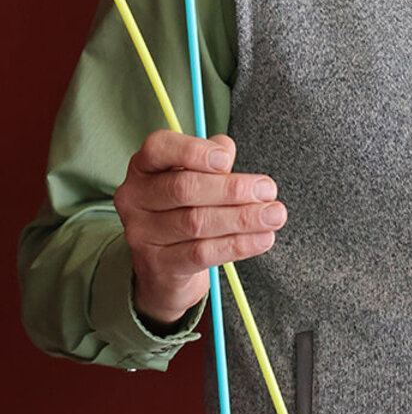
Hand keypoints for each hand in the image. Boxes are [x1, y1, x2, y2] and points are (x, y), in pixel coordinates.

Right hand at [114, 130, 286, 327]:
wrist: (164, 266)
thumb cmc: (185, 208)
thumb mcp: (195, 177)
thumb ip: (211, 159)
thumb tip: (226, 149)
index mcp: (144, 166)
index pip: (159, 147)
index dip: (193, 151)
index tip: (226, 160)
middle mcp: (134, 197)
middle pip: (184, 188)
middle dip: (232, 189)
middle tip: (269, 190)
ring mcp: (141, 233)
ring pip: (197, 222)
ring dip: (243, 218)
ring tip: (274, 215)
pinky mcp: (158, 265)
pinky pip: (202, 253)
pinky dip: (238, 244)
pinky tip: (263, 239)